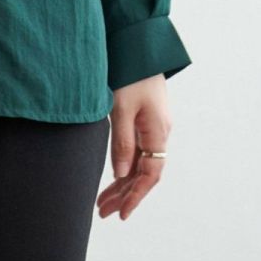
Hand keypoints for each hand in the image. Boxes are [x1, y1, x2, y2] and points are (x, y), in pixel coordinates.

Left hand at [97, 74, 171, 220]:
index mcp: (158, 132)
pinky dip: (123, 168)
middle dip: (124, 195)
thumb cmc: (130, 75)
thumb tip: (121, 175)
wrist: (137, 46)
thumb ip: (122, 144)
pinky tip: (112, 180)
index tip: (122, 214)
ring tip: (102, 203)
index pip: (150, 174)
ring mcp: (152, 128)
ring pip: (139, 165)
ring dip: (121, 185)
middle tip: (103, 213)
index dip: (136, 196)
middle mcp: (159, 133)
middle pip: (144, 173)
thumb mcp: (122, 110)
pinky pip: (136, 152)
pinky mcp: (144, 122)